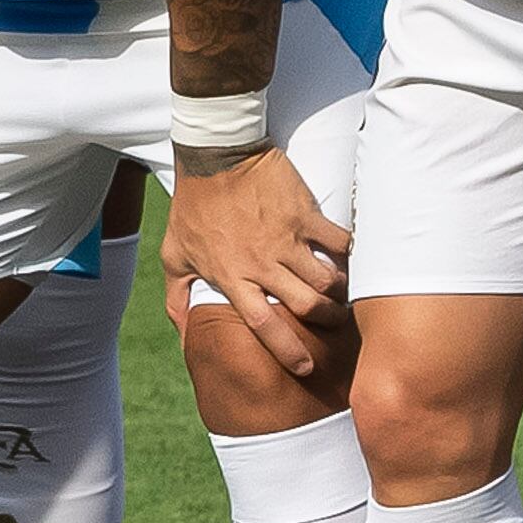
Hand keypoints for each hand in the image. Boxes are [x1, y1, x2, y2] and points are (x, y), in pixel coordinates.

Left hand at [160, 141, 351, 382]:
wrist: (215, 154)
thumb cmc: (193, 206)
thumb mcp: (175, 255)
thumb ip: (177, 297)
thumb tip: (182, 333)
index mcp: (233, 277)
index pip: (263, 325)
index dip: (287, 351)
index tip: (306, 368)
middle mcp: (263, 263)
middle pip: (307, 306)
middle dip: (326, 320)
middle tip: (334, 320)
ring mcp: (287, 239)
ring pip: (327, 279)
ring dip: (338, 291)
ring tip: (340, 292)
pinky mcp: (305, 214)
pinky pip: (337, 242)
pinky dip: (346, 253)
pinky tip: (347, 257)